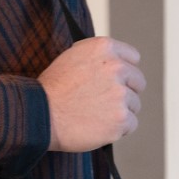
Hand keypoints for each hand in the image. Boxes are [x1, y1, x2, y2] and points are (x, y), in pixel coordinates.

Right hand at [37, 36, 145, 152]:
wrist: (40, 115)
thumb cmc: (51, 90)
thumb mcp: (71, 57)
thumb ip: (96, 57)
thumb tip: (113, 61)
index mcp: (104, 48)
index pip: (133, 58)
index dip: (123, 72)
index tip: (115, 82)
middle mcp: (116, 67)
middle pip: (138, 82)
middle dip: (124, 92)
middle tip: (103, 102)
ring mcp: (120, 94)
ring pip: (134, 105)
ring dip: (119, 112)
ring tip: (95, 115)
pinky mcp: (121, 118)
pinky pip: (131, 124)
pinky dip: (117, 129)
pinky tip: (98, 127)